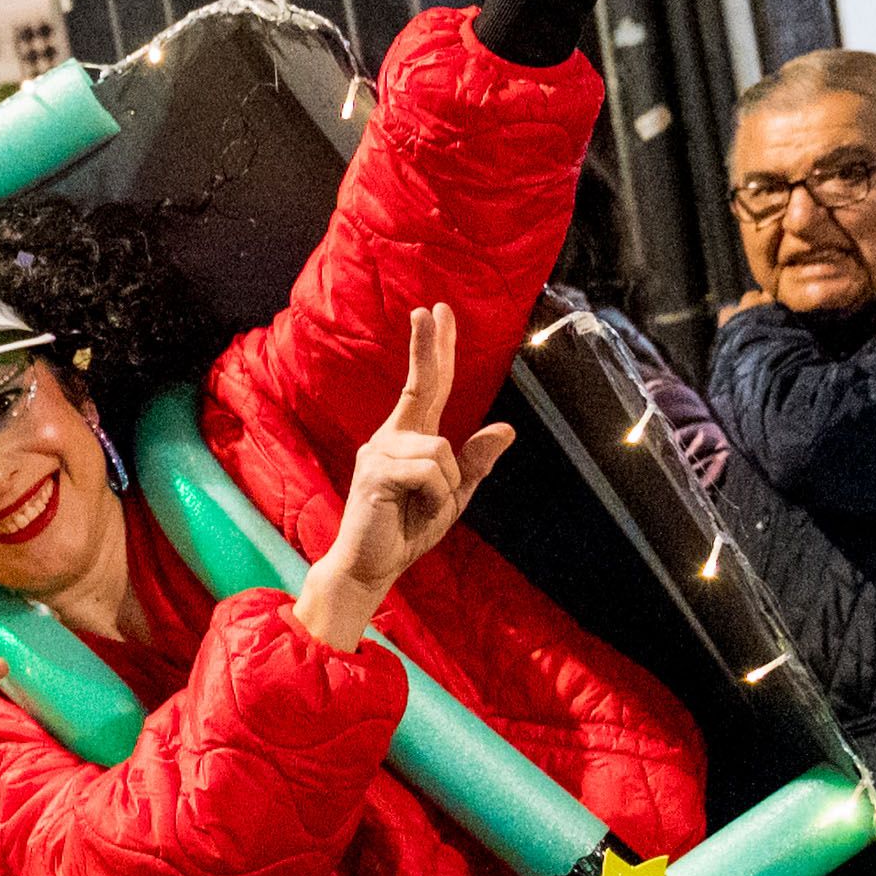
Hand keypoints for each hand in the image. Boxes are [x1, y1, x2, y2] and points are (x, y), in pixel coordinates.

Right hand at [296, 307, 514, 648]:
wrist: (370, 566)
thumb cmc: (405, 531)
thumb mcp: (453, 497)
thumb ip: (475, 463)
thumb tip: (505, 427)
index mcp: (410, 438)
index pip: (429, 386)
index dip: (436, 350)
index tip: (438, 314)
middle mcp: (391, 436)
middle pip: (422, 385)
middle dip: (427, 346)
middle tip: (430, 308)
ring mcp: (380, 451)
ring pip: (441, 450)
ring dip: (447, 486)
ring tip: (423, 508)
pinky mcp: (377, 471)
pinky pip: (430, 471)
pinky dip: (436, 495)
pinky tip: (414, 509)